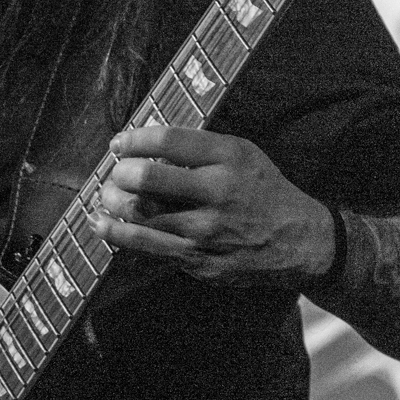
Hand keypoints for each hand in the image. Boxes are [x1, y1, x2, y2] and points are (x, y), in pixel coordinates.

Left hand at [93, 125, 334, 283]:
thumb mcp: (243, 154)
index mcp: (229, 158)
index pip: (170, 141)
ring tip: (106, 196)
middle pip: (149, 178)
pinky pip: (150, 247)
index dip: (135, 139)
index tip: (119, 142)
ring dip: (113, 203)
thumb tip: (148, 144)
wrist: (297, 241)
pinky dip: (119, 234)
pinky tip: (102, 225)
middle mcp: (217, 193)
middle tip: (115, 172)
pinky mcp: (199, 260)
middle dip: (121, 172)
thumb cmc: (263, 191)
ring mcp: (206, 231)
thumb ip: (200, 148)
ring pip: (143, 215)